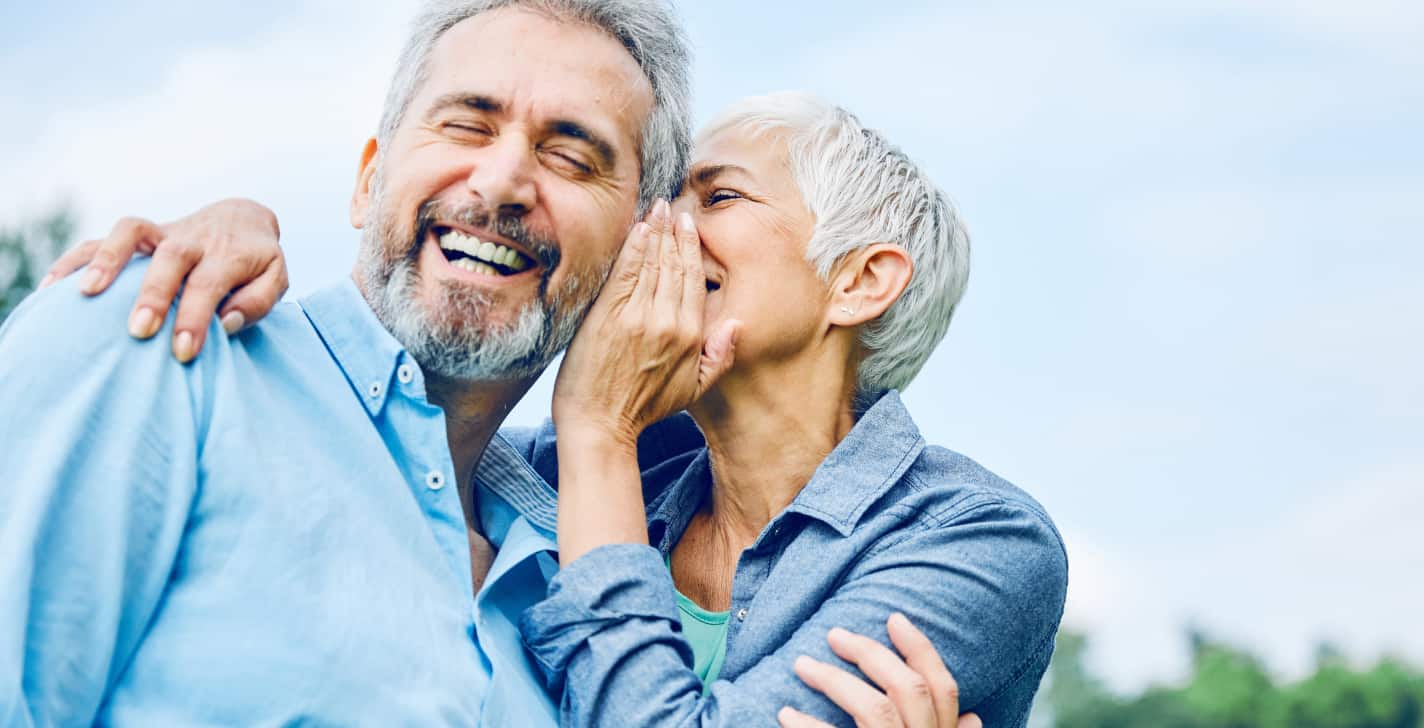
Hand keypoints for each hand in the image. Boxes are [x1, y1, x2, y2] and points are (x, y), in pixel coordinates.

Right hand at [41, 198, 286, 361]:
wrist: (240, 220)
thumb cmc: (255, 264)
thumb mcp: (275, 280)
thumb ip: (257, 302)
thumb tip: (225, 322)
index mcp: (229, 254)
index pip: (210, 284)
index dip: (195, 317)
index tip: (183, 351)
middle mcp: (193, 239)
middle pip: (171, 258)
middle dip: (153, 294)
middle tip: (139, 331)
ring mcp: (162, 231)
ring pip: (131, 232)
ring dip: (107, 259)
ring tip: (87, 295)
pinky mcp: (139, 234)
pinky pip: (100, 237)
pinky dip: (76, 259)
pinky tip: (54, 289)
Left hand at [552, 199, 740, 447]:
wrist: (600, 425)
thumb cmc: (644, 409)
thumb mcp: (694, 390)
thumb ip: (719, 357)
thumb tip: (737, 325)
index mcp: (691, 336)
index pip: (695, 281)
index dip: (692, 249)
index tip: (689, 226)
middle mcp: (669, 322)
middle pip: (675, 265)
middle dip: (674, 232)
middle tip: (672, 207)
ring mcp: (638, 317)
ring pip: (652, 263)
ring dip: (655, 230)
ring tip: (656, 208)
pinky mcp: (609, 315)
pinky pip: (626, 271)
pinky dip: (633, 246)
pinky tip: (638, 227)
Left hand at [780, 614, 980, 727]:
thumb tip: (973, 716)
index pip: (944, 688)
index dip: (920, 649)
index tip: (893, 617)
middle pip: (909, 689)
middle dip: (870, 654)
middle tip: (834, 633)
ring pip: (875, 710)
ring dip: (834, 681)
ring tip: (802, 664)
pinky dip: (807, 725)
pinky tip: (785, 714)